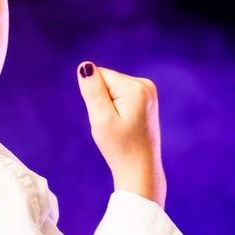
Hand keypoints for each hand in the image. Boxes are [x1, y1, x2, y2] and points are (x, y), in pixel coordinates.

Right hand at [76, 62, 166, 208]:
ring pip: (113, 88)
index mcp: (135, 88)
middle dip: (103, 101)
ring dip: (110, 106)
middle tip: (112, 125)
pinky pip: (121, 95)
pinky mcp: (147, 99)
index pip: (100, 76)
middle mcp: (145, 85)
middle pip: (107, 81)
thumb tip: (85, 66)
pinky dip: (118, 109)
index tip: (107, 118)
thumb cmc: (119, 147)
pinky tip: (126, 124)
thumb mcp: (101, 119)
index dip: (95, 98)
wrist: (139, 168)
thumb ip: (93, 91)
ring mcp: (149, 91)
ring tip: (120, 126)